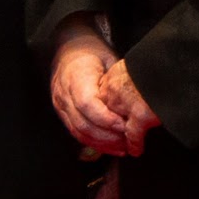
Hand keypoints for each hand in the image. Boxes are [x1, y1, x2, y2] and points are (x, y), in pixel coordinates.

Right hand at [49, 24, 155, 160]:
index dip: (106, 119)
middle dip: (108, 136)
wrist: (68, 50)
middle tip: (130, 141)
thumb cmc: (92, 53)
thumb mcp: (109, 58)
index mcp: (75, 77)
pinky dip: (95, 143)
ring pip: (79, 132)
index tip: (126, 126)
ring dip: (102, 143)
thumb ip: (118, 79)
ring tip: (124, 148)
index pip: (87, 104)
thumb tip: (138, 96)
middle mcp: (63, 94)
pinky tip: (112, 147)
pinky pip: (76, 133)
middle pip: (83, 123)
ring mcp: (60, 105)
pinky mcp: (62, 114)